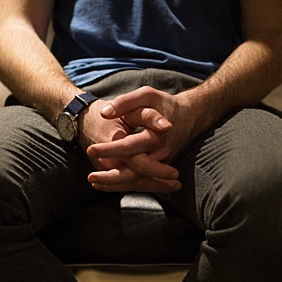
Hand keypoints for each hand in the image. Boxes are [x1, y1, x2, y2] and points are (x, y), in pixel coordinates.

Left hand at [84, 86, 203, 191]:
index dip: (110, 150)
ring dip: (116, 185)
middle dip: (112, 177)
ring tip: (95, 183)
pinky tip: (106, 185)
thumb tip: (104, 113)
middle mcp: (161, 153)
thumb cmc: (166, 104)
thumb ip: (125, 102)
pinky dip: (124, 185)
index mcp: (156, 135)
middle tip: (90, 176)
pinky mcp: (161, 168)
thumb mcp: (147, 95)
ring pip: (139, 181)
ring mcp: (162, 163)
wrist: (191, 116)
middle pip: (135, 172)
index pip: (130, 146)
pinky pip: (143, 181)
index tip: (90, 150)